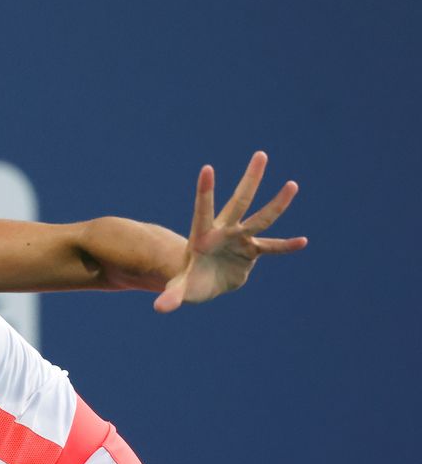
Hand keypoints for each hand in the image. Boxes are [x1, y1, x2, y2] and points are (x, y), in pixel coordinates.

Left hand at [154, 151, 307, 312]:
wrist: (204, 284)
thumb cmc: (187, 281)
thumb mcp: (180, 289)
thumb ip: (172, 296)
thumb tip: (161, 309)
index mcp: (202, 235)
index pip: (203, 209)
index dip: (205, 191)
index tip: (207, 168)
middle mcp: (223, 231)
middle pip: (238, 202)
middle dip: (250, 180)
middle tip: (261, 154)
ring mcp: (240, 238)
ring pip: (260, 218)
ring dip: (277, 203)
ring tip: (292, 184)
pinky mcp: (252, 251)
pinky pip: (272, 246)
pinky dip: (286, 246)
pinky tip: (303, 242)